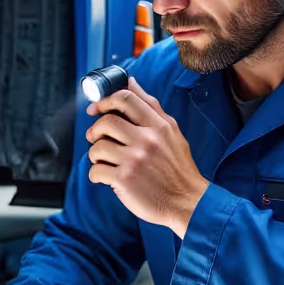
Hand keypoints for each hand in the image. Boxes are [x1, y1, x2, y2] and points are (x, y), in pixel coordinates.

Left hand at [85, 77, 208, 237]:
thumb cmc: (177, 168)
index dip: (105, 100)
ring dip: (95, 155)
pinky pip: (96, 171)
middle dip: (95, 130)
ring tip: (104, 161)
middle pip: (106, 122)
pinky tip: (106, 177)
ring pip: (97, 147)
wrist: (188, 203)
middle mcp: (147, 140)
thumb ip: (149, 106)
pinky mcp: (125, 179)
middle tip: (96, 138)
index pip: (126, 99)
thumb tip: (129, 81)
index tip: (96, 109)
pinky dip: (96, 174)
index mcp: (159, 126)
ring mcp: (135, 160)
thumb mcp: (171, 132)